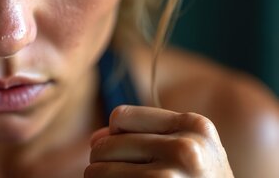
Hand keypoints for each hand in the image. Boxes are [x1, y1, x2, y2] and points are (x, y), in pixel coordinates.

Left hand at [86, 105, 233, 176]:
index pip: (120, 117)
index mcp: (194, 126)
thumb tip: (95, 140)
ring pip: (98, 171)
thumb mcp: (187, 152)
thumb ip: (142, 137)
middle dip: (105, 162)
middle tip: (125, 176)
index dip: (117, 136)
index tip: (132, 153)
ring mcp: (170, 177)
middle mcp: (185, 149)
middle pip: (106, 145)